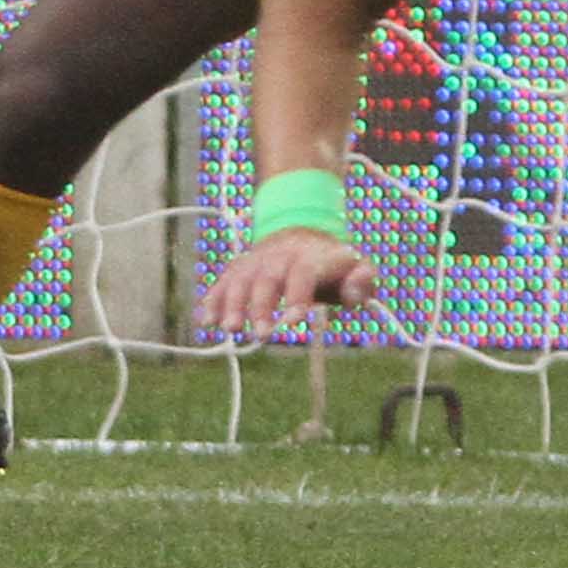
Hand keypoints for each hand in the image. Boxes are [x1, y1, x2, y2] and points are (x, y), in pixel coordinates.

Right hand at [201, 228, 375, 334]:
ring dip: (232, 303)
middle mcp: (280, 256)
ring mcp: (257, 261)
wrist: (304, 233)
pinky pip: (224, 281)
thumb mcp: (356, 268)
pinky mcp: (241, 268)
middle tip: (262, 335)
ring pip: (241, 279)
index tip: (295, 322)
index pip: (303, 273)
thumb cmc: (333, 265)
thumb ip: (363, 280)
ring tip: (229, 330)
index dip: (298, 295)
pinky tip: (205, 321)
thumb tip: (357, 291)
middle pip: (268, 278)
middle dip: (262, 306)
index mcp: (311, 256)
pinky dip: (212, 299)